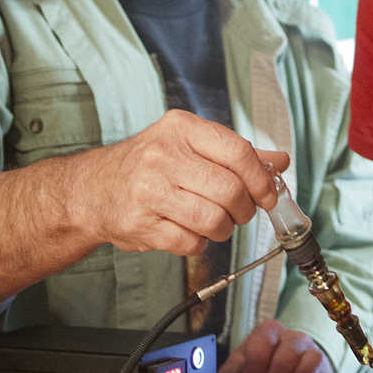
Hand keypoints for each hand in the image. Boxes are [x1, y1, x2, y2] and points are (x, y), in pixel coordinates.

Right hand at [71, 109, 288, 255]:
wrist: (92, 190)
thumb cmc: (147, 165)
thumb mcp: (189, 144)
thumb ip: (236, 153)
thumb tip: (280, 161)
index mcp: (181, 129)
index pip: (238, 152)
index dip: (261, 179)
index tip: (268, 195)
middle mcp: (163, 156)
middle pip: (230, 190)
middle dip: (244, 209)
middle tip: (240, 212)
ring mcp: (150, 190)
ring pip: (214, 220)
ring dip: (223, 229)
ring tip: (213, 222)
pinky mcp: (141, 224)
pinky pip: (190, 243)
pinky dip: (198, 242)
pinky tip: (187, 230)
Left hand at [217, 318, 340, 372]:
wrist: (298, 372)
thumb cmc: (267, 366)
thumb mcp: (245, 364)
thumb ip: (229, 372)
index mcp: (271, 332)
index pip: (263, 337)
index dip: (255, 365)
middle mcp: (295, 339)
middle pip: (286, 352)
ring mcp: (314, 355)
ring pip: (310, 361)